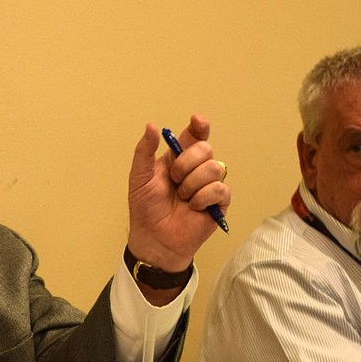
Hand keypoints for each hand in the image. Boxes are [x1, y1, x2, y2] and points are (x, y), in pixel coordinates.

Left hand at [126, 115, 229, 277]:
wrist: (155, 239)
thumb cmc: (146, 210)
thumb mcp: (140, 177)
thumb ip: (144, 151)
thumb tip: (152, 126)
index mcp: (179, 158)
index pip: (196, 135)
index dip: (200, 126)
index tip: (197, 122)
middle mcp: (197, 168)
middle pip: (206, 149)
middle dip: (186, 163)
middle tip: (173, 179)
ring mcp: (209, 185)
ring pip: (214, 168)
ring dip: (192, 183)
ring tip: (182, 197)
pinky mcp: (219, 202)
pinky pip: (220, 189)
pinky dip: (203, 197)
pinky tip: (193, 207)